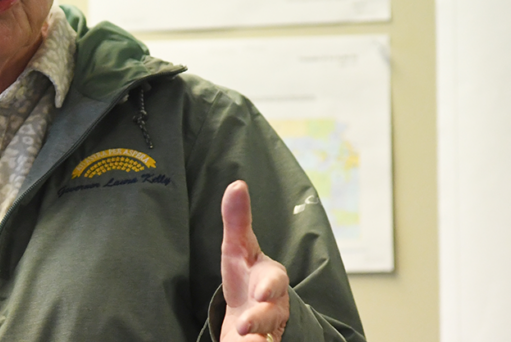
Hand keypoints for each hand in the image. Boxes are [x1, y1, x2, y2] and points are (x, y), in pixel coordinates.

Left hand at [220, 181, 289, 341]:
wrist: (249, 317)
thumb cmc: (245, 278)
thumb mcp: (237, 248)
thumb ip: (236, 219)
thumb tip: (237, 184)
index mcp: (270, 278)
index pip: (274, 279)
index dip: (269, 285)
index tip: (260, 290)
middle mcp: (274, 304)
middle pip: (273, 312)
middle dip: (261, 317)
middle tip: (246, 326)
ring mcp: (269, 328)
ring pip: (268, 334)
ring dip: (255, 336)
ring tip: (242, 337)